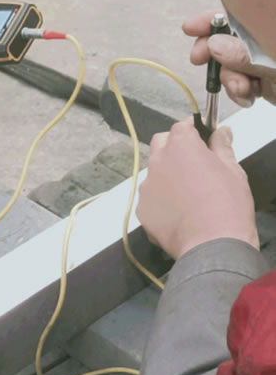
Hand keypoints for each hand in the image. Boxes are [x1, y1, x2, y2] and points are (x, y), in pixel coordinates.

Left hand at [136, 118, 258, 259]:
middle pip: (162, 143)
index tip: (204, 141)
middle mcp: (158, 160)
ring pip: (154, 172)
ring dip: (167, 176)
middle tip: (195, 165)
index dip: (194, 132)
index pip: (182, 126)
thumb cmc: (228, 206)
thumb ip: (222, 146)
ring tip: (188, 196)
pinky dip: (161, 202)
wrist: (213, 248)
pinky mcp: (142, 210)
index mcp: (181, 145)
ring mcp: (147, 186)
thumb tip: (221, 131)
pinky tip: (179, 215)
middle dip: (175, 148)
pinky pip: (150, 199)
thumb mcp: (233, 171)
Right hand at [184, 10, 275, 107]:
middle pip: (228, 41)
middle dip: (214, 54)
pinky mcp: (265, 81)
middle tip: (198, 59)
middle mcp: (263, 44)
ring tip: (243, 88)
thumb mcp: (273, 62)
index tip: (190, 28)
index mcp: (267, 28)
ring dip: (230, 80)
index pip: (236, 15)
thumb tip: (214, 44)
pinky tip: (250, 96)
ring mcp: (264, 63)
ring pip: (233, 67)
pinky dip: (241, 93)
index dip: (211, 20)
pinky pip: (242, 85)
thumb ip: (245, 54)